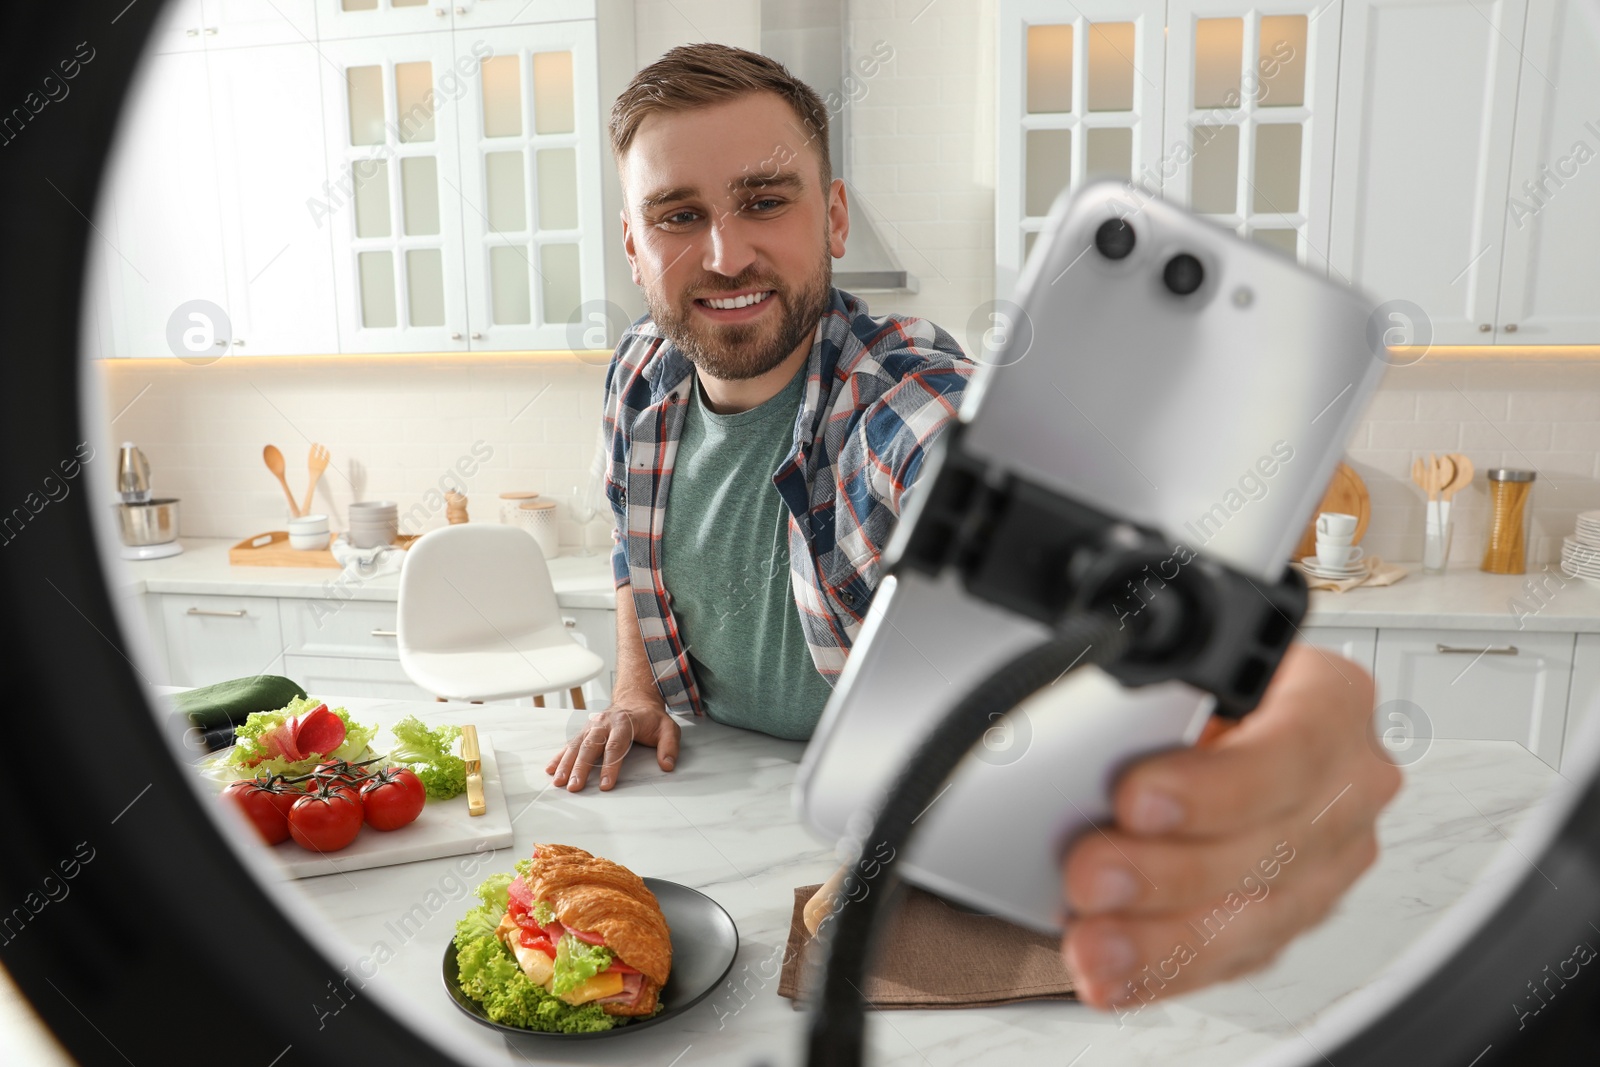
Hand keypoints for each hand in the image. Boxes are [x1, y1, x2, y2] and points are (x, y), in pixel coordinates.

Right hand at [545, 695, 679, 792]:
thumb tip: (667, 765)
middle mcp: (604, 723)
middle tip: (574, 787)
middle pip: (590, 746)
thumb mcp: (668, 728)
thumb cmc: (651, 718)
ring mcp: (592, 726)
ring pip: (576, 745)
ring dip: (566, 764)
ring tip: (558, 782)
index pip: (616, 746)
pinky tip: (550, 770)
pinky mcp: (585, 730)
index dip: (610, 766)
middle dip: (581, 768)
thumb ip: (669, 746)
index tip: (605, 785)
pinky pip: (570, 743)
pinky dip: (559, 757)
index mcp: (624, 722)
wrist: (635, 699)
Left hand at [1058, 642, 1401, 1010]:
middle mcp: (1346, 786)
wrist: (1204, 722)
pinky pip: (1235, 957)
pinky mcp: (1289, 917)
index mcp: (1330, 701)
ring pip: (1257, 917)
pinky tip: (1118, 975)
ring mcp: (1326, 861)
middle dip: (1169, 872)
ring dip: (1163, 940)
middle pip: (1274, 846)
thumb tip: (1087, 742)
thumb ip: (1149, 704)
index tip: (1134, 800)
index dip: (1214, 786)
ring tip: (1093, 944)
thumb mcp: (1179, 672)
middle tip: (1090, 875)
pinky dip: (1166, 969)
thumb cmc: (1190, 690)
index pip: (1293, 748)